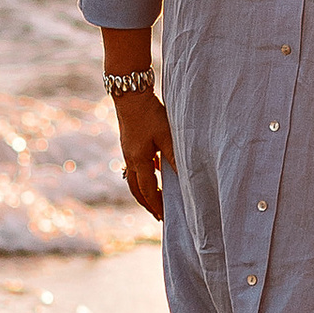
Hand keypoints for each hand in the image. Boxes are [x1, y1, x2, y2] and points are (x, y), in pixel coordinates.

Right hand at [110, 87, 172, 217]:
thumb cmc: (150, 114)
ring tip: (155, 198)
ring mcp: (127, 151)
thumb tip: (185, 177)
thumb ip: (175, 156)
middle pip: (136, 189)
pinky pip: (135, 166)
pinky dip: (144, 175)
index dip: (157, 205)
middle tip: (158, 215)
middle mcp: (130, 159)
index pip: (148, 191)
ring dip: (144, 191)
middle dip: (148, 204)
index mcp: (139, 161)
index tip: (165, 217)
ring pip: (134, 179)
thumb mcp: (167, 135)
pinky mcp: (128, 143)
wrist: (130, 95)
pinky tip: (155, 170)